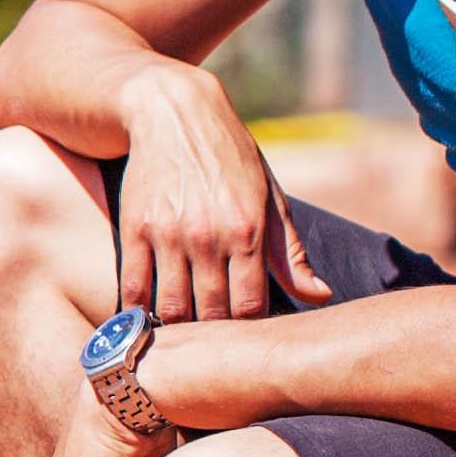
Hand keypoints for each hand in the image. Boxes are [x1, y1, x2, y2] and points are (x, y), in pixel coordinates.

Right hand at [109, 62, 332, 322]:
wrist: (174, 113)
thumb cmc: (230, 158)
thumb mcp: (270, 197)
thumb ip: (291, 252)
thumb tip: (321, 296)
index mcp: (249, 230)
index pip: (251, 308)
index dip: (250, 332)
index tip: (247, 336)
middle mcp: (209, 235)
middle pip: (212, 315)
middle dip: (216, 335)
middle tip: (217, 343)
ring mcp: (168, 234)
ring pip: (172, 309)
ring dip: (179, 328)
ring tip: (186, 334)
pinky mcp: (134, 229)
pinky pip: (134, 289)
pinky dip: (140, 313)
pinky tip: (150, 318)